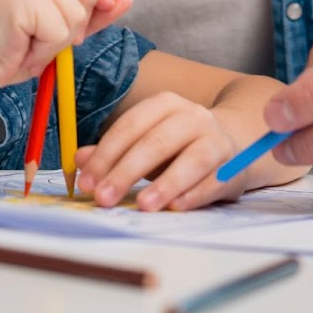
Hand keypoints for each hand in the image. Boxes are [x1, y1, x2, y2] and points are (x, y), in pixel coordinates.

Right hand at [0, 0, 131, 89]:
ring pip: (78, 11)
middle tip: (44, 30)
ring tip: (28, 40)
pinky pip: (61, 29)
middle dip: (80, 14)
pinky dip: (47, 48)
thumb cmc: (12, 45)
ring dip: (59, 39)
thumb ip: (93, 11)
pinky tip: (21, 44)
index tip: (78, 11)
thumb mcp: (62, 27)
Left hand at [73, 92, 244, 211]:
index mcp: (164, 104)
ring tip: (143, 205)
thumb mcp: (145, 142)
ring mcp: (215, 139)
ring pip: (191, 159)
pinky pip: (213, 180)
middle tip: (104, 198)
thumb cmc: (177, 147)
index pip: (130, 126)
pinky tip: (176, 208)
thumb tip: (80, 161)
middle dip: (126, 172)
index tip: (86, 182)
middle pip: (156, 142)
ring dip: (165, 184)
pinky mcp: (232, 165)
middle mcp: (191, 116)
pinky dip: (194, 195)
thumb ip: (113, 150)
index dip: (106, 154)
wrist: (231, 145)